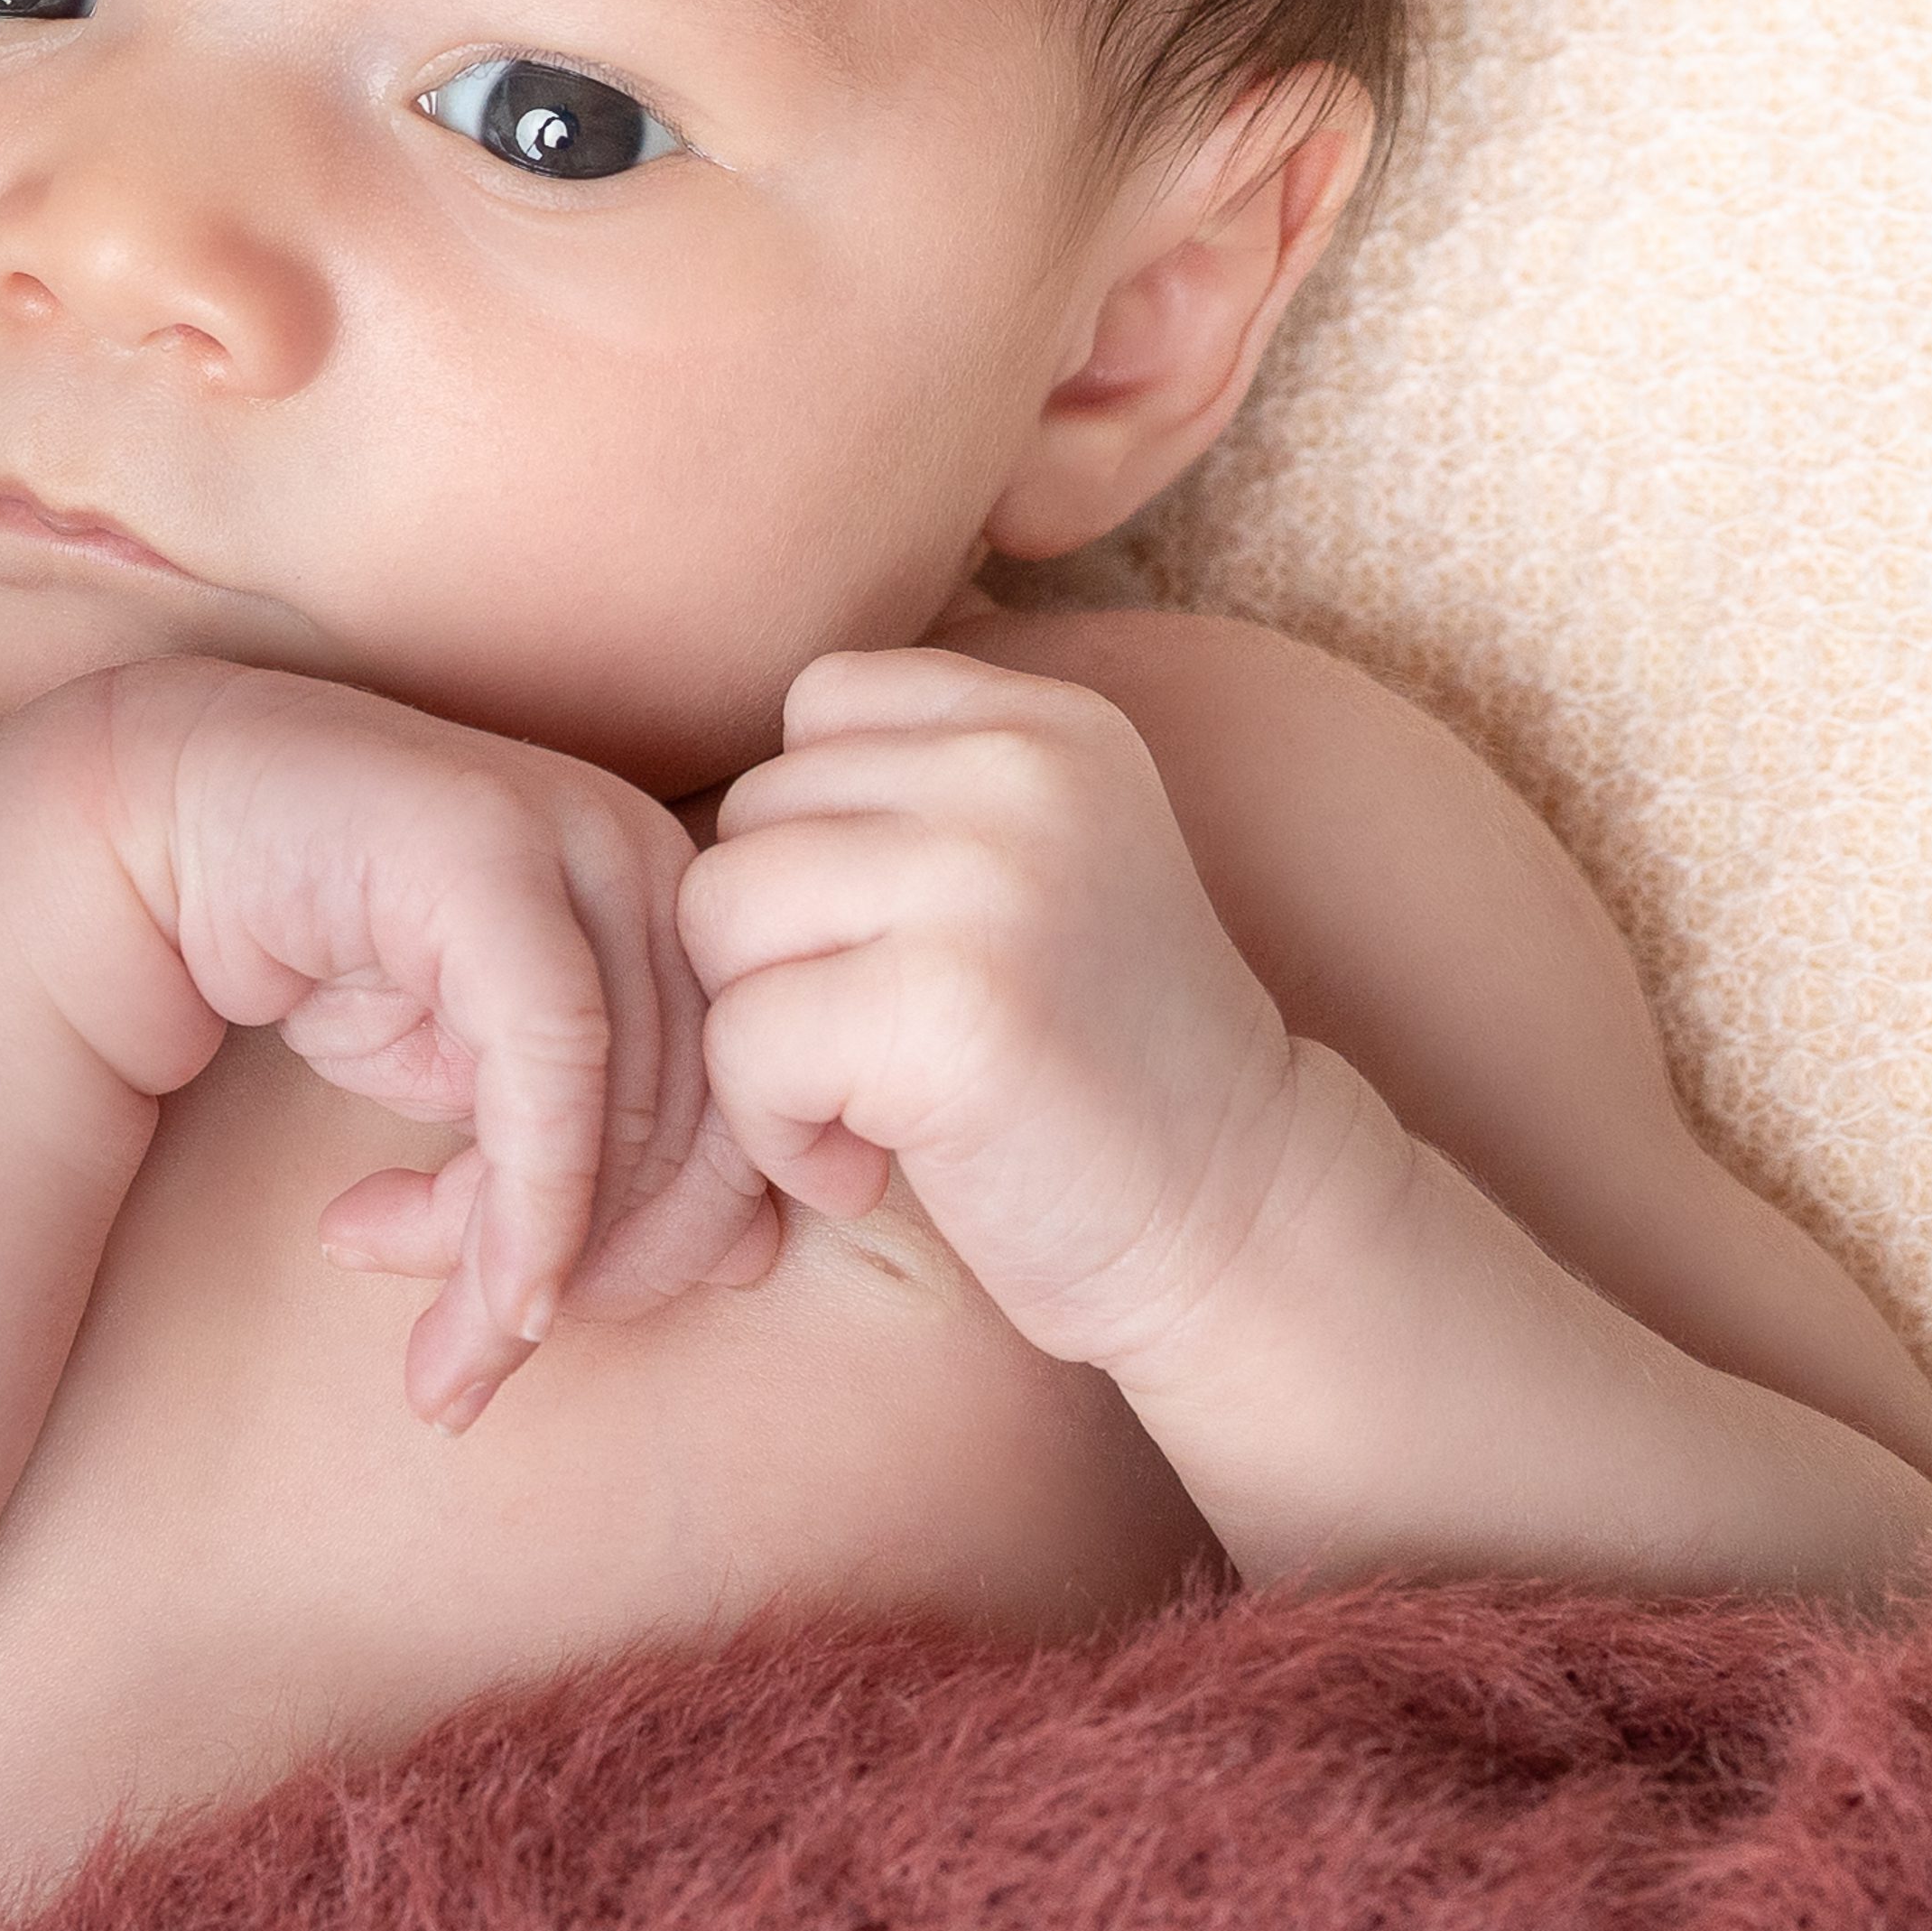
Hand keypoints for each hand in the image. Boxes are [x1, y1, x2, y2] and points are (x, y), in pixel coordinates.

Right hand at [68, 664, 725, 1426]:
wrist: (175, 827)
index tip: (571, 1325)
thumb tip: (750, 1258)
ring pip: (621, 1115)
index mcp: (687, 912)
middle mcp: (657, 863)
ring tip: (411, 1320)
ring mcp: (581, 842)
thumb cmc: (344, 952)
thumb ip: (611, 1153)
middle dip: (594, 1279)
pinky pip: (551, 1063)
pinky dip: (529, 1208)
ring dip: (513, 1266)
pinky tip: (480, 1294)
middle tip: (476, 1358)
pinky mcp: (491, 855)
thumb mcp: (494, 1085)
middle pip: (698, 1129)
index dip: (679, 1253)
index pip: (747, 1119)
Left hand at [657, 647, 1318, 1379]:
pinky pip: (742, 1039)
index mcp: (1045, 720)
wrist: (1234, 1224)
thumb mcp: (1025, 866)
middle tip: (885, 1051)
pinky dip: (776, 1131)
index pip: (817, 706)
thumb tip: (697, 782)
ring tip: (871, 1103)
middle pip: (749, 815)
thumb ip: (902, 792)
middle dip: (778, 952)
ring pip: (720, 914)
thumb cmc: (1087, 1064)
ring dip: (761, 1039)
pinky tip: (868, 1168)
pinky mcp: (952, 1007)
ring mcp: (992, 879)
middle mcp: (1025, 768)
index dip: (814, 845)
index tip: (894, 954)